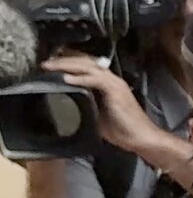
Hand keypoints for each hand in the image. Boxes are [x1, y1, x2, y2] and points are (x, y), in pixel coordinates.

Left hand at [43, 53, 174, 158]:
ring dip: (68, 65)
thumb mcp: (98, 114)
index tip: (51, 65)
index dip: (68, 63)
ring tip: (51, 67)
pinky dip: (81, 78)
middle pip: (85, 62)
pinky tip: (67, 78)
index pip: (86, 66)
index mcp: (107, 84)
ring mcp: (115, 84)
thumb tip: (66, 102)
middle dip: (64, 61)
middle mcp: (112, 80)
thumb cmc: (122, 129)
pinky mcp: (116, 91)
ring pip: (88, 67)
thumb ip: (86, 104)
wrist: (141, 137)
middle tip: (46, 63)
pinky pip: (96, 79)